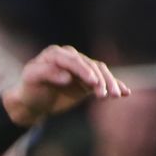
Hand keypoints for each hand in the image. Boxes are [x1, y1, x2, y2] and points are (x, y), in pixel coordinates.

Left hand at [2, 45, 128, 125]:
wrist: (32, 101)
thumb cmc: (30, 89)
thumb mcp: (31, 79)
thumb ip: (47, 74)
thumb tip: (67, 76)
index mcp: (56, 54)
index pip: (74, 61)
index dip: (84, 71)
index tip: (93, 83)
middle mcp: (71, 58)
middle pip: (90, 65)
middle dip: (101, 79)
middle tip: (109, 93)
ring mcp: (80, 68)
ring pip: (100, 72)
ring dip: (110, 83)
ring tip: (117, 95)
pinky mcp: (87, 80)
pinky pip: (103, 81)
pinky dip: (115, 85)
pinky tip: (126, 92)